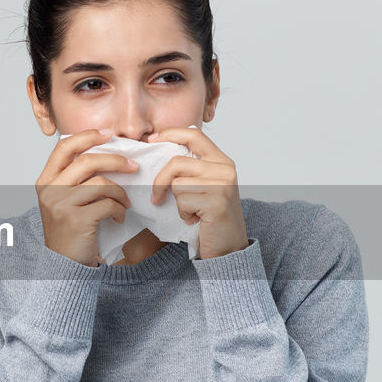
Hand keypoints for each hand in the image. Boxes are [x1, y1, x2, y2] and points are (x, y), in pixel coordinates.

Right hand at [35, 129, 137, 265]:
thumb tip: (108, 153)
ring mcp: (61, 205)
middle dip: (115, 160)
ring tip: (125, 202)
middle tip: (133, 166)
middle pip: (87, 161)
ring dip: (120, 192)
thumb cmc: (69, 229)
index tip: (108, 134)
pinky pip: (107, 204)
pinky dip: (118, 209)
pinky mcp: (76, 220)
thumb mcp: (64, 199)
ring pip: (101, 183)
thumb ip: (76, 178)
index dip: (87, 136)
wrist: (63, 264)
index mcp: (45, 180)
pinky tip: (119, 217)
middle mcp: (50, 190)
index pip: (64, 147)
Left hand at [147, 127, 248, 259]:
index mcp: (222, 161)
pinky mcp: (217, 203)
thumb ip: (192, 168)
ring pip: (178, 184)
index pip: (194, 135)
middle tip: (156, 197)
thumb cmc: (212, 217)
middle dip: (160, 181)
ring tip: (191, 211)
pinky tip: (196, 219)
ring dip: (178, 202)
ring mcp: (223, 186)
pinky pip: (183, 201)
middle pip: (177, 163)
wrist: (229, 247)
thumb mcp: (205, 186)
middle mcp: (225, 169)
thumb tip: (160, 146)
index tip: (152, 139)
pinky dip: (184, 214)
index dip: (170, 133)